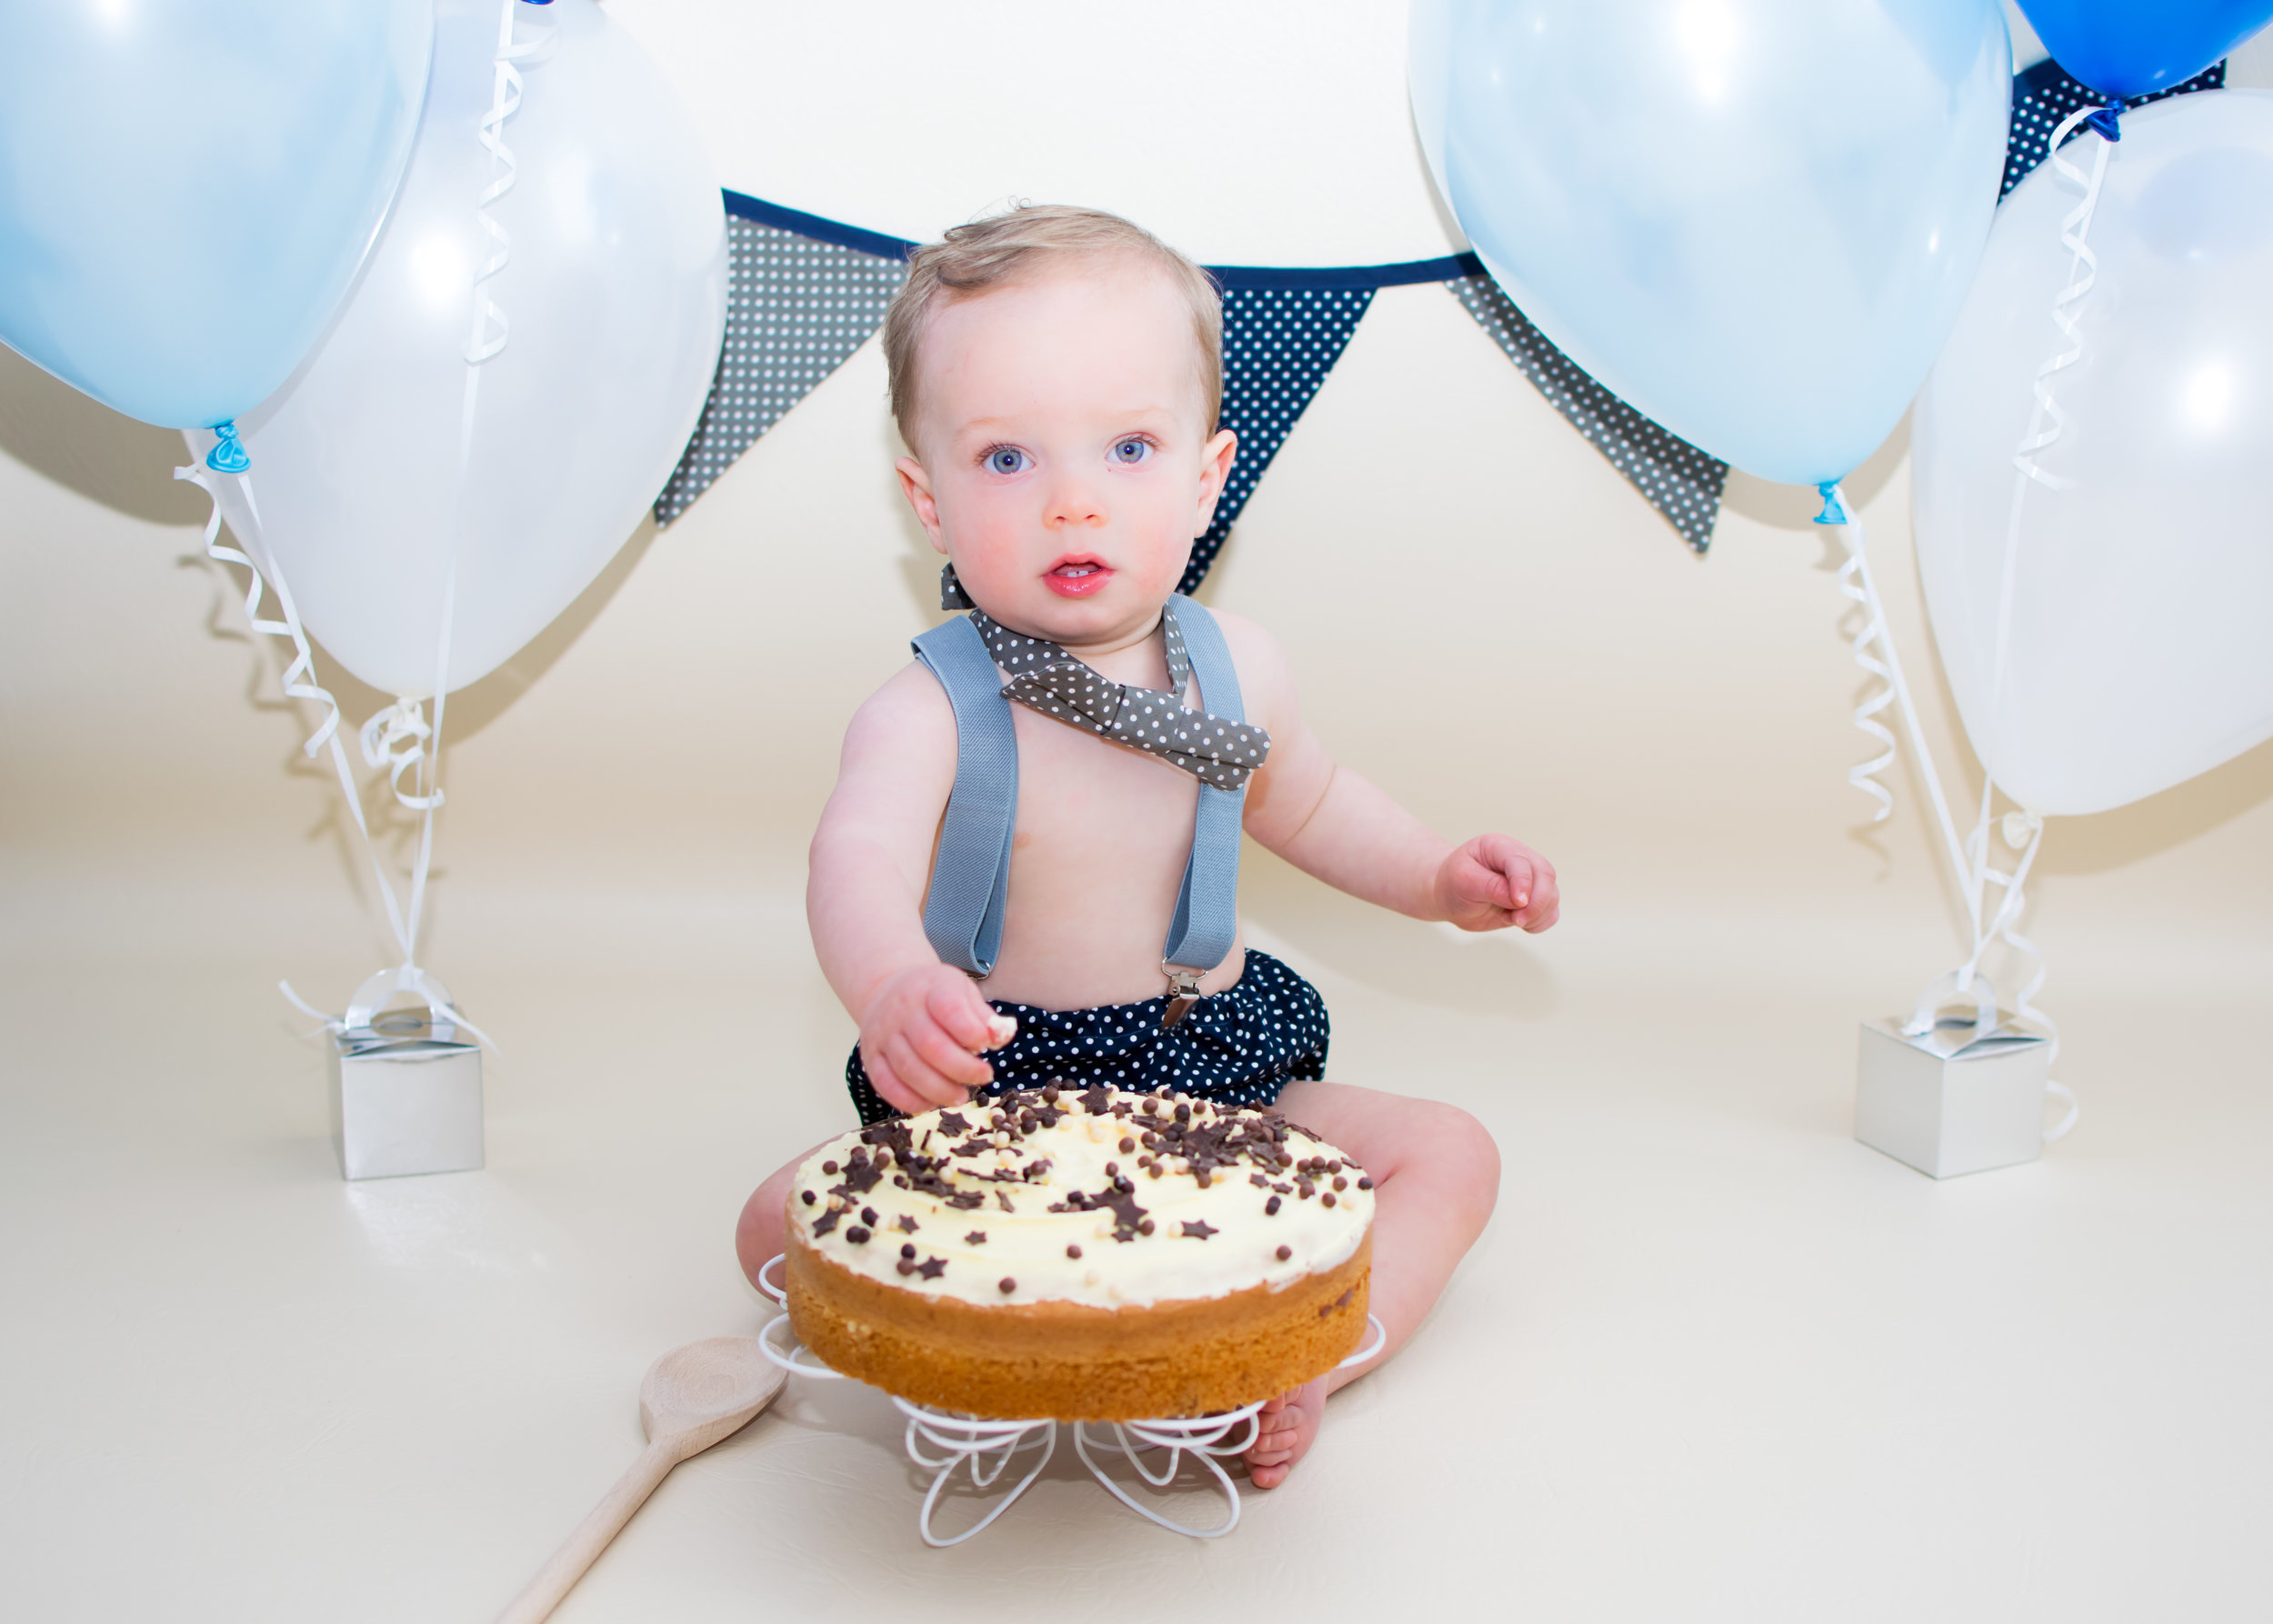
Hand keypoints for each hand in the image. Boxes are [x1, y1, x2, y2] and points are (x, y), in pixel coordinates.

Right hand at [857, 962, 1016, 1115]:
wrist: (888, 989)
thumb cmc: (934, 995)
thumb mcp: (963, 992)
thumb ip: (984, 1016)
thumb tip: (1002, 1035)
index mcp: (930, 988)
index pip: (950, 1009)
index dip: (971, 1032)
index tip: (986, 1045)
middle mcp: (902, 1009)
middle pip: (931, 1046)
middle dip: (962, 1069)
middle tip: (983, 1077)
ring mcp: (883, 1034)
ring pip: (909, 1069)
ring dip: (940, 1090)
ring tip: (962, 1096)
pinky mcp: (871, 1056)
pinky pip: (886, 1084)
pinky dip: (910, 1100)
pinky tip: (932, 1103)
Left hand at [1436, 833, 1558, 932]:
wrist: (1450, 896)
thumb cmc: (1453, 883)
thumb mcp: (1463, 881)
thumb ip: (1491, 887)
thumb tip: (1520, 899)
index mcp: (1500, 847)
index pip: (1521, 861)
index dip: (1523, 883)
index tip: (1518, 903)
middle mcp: (1520, 858)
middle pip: (1545, 874)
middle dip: (1537, 902)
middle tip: (1517, 920)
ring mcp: (1530, 878)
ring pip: (1552, 894)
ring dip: (1537, 914)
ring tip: (1510, 919)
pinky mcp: (1534, 899)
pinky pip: (1551, 911)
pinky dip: (1541, 922)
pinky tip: (1520, 924)